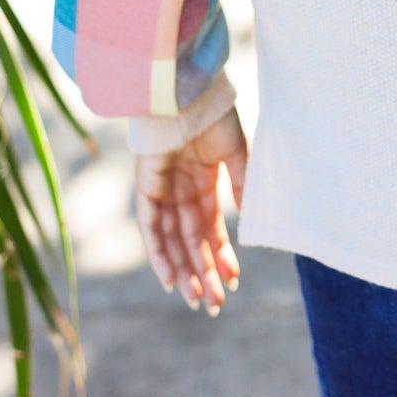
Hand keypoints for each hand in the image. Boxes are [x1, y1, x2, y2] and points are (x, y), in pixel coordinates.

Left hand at [134, 107, 246, 314]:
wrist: (187, 90)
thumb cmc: (214, 115)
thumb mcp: (236, 153)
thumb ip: (243, 184)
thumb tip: (249, 220)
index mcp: (204, 182)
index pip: (210, 229)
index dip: (222, 255)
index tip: (234, 282)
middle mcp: (181, 192)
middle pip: (190, 242)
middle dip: (203, 273)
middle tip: (214, 306)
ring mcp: (163, 190)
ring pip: (171, 242)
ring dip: (183, 272)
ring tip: (197, 300)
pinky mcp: (146, 187)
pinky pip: (150, 228)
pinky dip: (158, 254)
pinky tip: (170, 279)